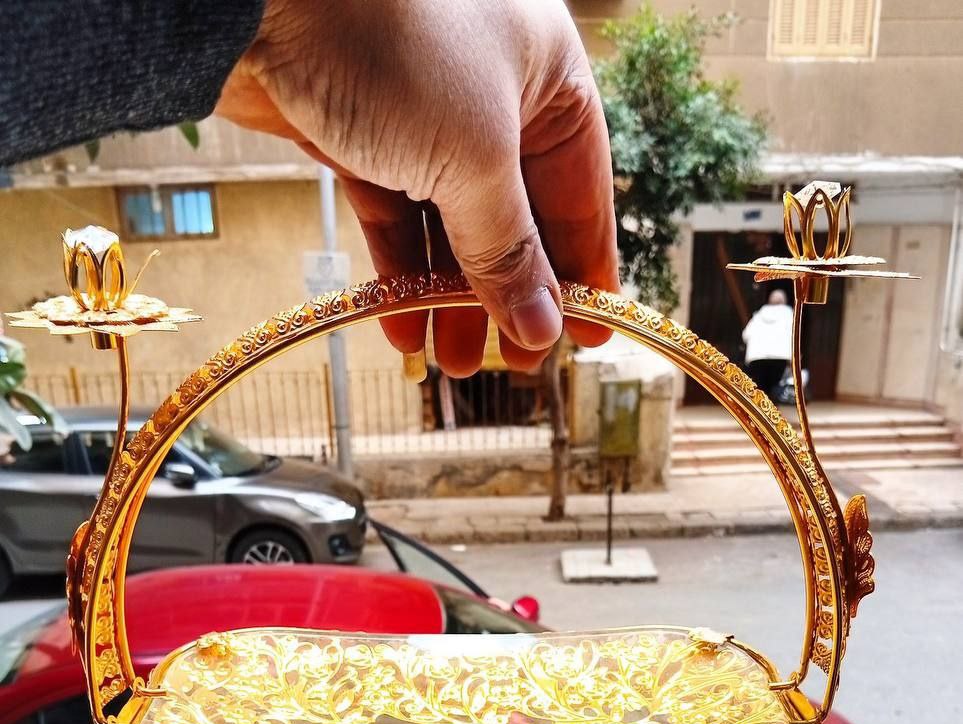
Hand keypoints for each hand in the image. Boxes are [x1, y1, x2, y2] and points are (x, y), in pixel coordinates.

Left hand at [216, 0, 618, 374]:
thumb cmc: (392, 42)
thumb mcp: (473, 158)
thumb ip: (508, 250)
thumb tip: (544, 328)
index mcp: (547, 74)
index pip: (580, 191)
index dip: (584, 270)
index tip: (588, 337)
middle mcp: (492, 90)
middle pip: (516, 215)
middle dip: (512, 294)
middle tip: (516, 364)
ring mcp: (422, 110)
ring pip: (451, 223)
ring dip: (453, 296)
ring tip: (455, 362)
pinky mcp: (360, 129)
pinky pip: (394, 215)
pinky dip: (400, 271)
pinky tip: (404, 327)